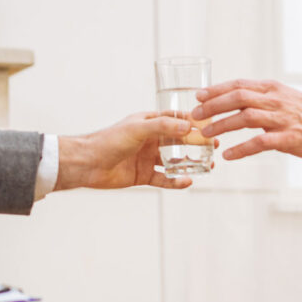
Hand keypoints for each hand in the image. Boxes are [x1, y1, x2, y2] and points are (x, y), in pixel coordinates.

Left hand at [55, 112, 204, 190]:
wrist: (87, 164)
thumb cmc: (109, 140)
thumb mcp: (138, 128)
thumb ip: (163, 126)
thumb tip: (188, 127)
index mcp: (149, 123)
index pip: (176, 120)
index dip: (193, 123)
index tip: (210, 126)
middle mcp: (150, 140)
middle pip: (179, 141)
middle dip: (197, 144)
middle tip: (214, 147)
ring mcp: (147, 158)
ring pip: (175, 161)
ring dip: (191, 163)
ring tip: (208, 166)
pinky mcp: (143, 175)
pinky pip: (165, 179)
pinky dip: (177, 181)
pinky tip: (188, 181)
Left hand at [194, 79, 301, 160]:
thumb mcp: (285, 98)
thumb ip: (263, 99)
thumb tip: (238, 100)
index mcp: (273, 89)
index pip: (239, 85)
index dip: (216, 90)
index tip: (198, 96)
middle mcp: (275, 101)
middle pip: (237, 97)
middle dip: (213, 106)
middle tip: (195, 115)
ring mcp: (282, 119)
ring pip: (245, 118)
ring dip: (222, 125)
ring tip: (205, 133)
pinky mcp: (288, 138)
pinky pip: (260, 143)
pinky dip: (242, 149)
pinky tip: (229, 156)